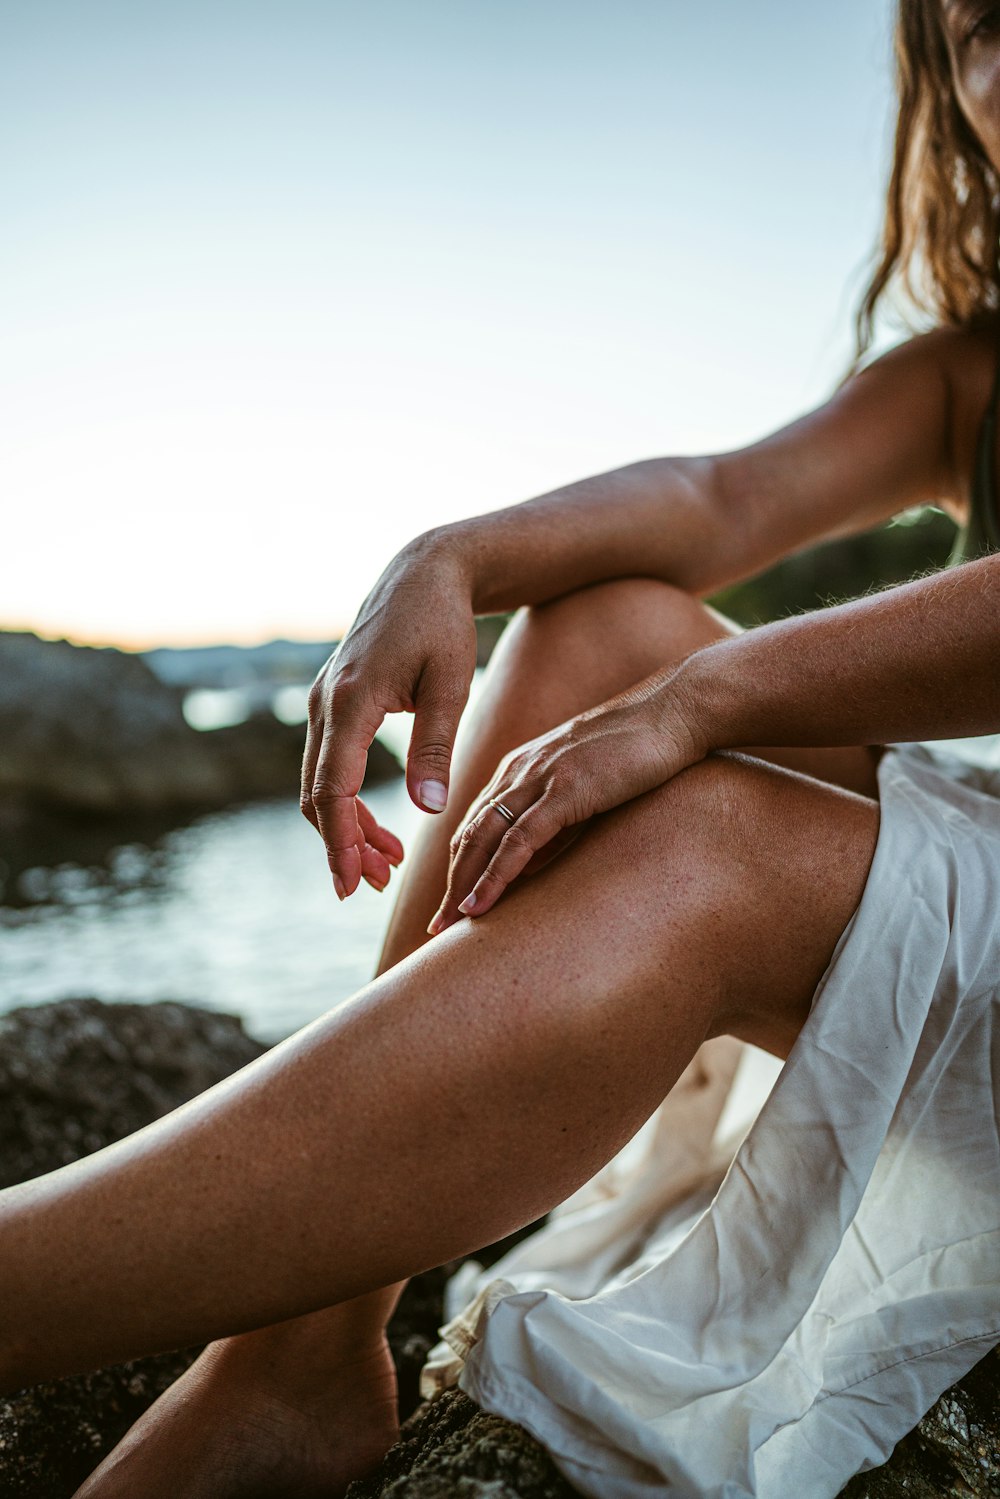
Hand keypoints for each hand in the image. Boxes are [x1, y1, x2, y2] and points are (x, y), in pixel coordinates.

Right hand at [301, 533, 479, 898]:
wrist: (424, 572)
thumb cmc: (445, 625)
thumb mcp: (452, 685)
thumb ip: (436, 747)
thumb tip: (428, 808)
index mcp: (352, 700)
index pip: (333, 789)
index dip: (340, 842)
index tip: (352, 885)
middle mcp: (325, 702)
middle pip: (317, 794)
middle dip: (343, 845)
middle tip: (379, 885)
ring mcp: (322, 700)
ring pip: (319, 782)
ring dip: (347, 826)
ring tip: (388, 862)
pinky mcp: (332, 700)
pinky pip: (328, 762)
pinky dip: (348, 799)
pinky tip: (381, 822)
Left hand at [427, 670, 705, 933]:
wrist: (673, 712)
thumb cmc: (638, 750)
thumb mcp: (585, 785)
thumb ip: (556, 819)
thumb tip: (532, 862)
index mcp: (521, 768)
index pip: (477, 823)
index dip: (460, 865)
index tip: (451, 903)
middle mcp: (519, 771)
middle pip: (470, 834)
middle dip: (452, 883)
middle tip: (437, 927)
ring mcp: (540, 778)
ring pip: (484, 840)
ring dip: (463, 886)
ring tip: (448, 926)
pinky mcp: (565, 790)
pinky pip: (519, 842)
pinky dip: (494, 876)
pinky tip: (479, 905)